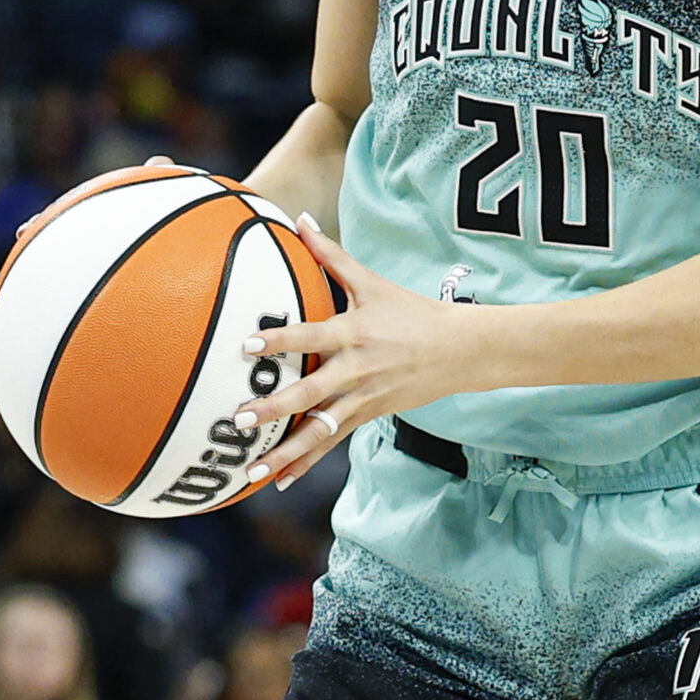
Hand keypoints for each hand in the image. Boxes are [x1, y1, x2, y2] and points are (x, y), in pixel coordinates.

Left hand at [237, 216, 479, 488]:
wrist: (458, 350)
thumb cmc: (410, 311)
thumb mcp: (371, 282)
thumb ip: (330, 254)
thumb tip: (299, 219)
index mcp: (353, 332)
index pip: (311, 336)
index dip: (281, 340)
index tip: (248, 347)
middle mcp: (355, 369)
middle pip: (310, 391)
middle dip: (275, 407)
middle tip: (240, 418)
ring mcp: (362, 398)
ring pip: (320, 429)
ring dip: (286, 450)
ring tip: (253, 467)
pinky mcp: (367, 416)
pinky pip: (332, 443)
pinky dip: (307, 462)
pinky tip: (280, 480)